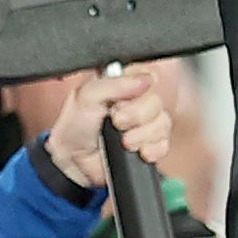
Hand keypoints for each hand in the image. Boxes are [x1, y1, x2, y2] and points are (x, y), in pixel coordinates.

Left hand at [42, 68, 174, 192]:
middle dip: (138, 116)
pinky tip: (138, 151)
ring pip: (162, 124)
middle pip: (157, 102)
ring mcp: (145, 124)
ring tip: (124, 142)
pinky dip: (152, 150)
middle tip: (117, 123)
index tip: (120, 102)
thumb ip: (114, 84)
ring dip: (143, 136)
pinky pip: (164, 144)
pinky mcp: (149, 145)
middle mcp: (136, 102)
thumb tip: (145, 79)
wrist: (73, 160)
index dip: (138, 90)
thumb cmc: (75, 126)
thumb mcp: (86, 96)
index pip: (147, 77)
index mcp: (123, 84)